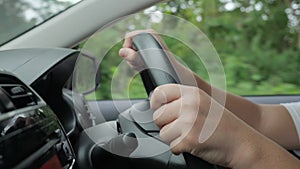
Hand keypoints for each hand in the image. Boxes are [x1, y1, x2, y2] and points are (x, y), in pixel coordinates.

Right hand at [119, 29, 197, 86]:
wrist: (171, 72)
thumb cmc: (160, 66)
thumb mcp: (143, 62)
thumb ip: (132, 57)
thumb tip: (122, 52)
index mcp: (149, 33)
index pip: (129, 36)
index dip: (126, 47)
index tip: (131, 57)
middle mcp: (149, 35)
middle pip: (129, 42)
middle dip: (131, 55)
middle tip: (138, 64)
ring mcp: (149, 41)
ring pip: (132, 49)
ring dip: (134, 59)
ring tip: (142, 65)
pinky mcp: (148, 47)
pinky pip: (136, 52)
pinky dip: (137, 60)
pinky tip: (142, 65)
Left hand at [150, 84, 264, 167]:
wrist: (242, 143)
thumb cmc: (222, 125)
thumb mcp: (204, 103)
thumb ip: (183, 100)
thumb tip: (157, 103)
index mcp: (192, 93)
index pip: (160, 92)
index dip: (156, 103)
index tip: (159, 108)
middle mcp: (189, 104)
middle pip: (158, 116)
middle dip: (167, 125)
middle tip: (183, 128)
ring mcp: (189, 121)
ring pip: (163, 133)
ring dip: (174, 138)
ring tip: (191, 135)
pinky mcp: (189, 138)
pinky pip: (172, 146)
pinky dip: (180, 149)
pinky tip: (194, 144)